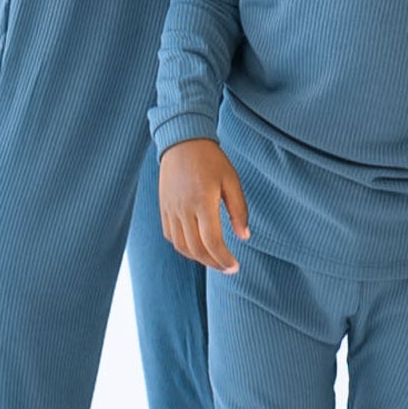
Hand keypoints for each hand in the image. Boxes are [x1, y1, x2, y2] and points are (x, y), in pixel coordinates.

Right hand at [158, 137, 249, 272]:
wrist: (182, 141)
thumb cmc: (211, 159)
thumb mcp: (231, 180)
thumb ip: (239, 210)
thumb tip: (244, 237)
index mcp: (203, 201)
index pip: (212, 241)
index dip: (224, 259)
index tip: (235, 266)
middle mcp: (184, 209)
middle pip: (196, 249)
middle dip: (213, 263)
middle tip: (227, 267)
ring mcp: (171, 209)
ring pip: (181, 246)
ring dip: (198, 258)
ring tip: (214, 260)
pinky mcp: (163, 208)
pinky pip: (171, 236)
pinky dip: (183, 247)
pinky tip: (196, 247)